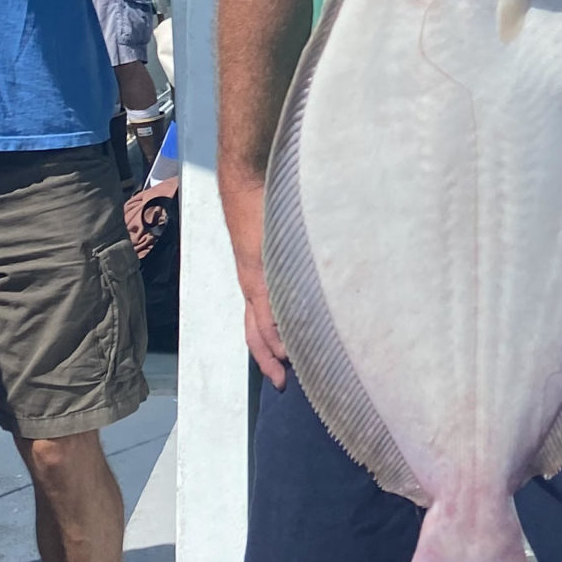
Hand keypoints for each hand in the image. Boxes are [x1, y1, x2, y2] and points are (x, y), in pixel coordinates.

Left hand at [222, 179, 287, 385]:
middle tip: (282, 383)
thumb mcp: (279, 237)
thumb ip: (293, 255)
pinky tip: (287, 352)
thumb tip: (314, 271)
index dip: (269, 344)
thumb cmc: (268, 202)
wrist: (248, 179)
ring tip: (287, 374)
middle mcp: (254, 283)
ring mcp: (256, 280)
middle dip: (267, 359)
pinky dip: (275, 336)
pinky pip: (267, 313)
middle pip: (257, 331)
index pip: (261, 319)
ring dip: (272, 353)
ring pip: (261, 328)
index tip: (284, 365)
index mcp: (258, 276)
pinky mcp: (260, 273)